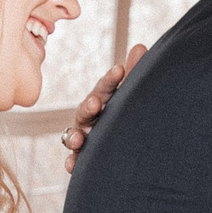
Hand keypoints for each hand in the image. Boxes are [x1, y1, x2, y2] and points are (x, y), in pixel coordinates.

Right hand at [62, 45, 145, 170]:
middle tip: (96, 103)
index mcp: (103, 99)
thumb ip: (134, 73)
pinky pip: (74, 159)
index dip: (111, 80)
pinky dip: (72, 162)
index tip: (119, 71)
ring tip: (79, 139)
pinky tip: (72, 165)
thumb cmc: (124, 112)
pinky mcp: (81, 157)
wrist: (125, 145)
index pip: (105, 87)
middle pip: (86, 110)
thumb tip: (140, 47)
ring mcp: (84, 137)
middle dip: (89, 107)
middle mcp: (90, 117)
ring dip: (75, 136)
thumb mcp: (130, 94)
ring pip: (74, 134)